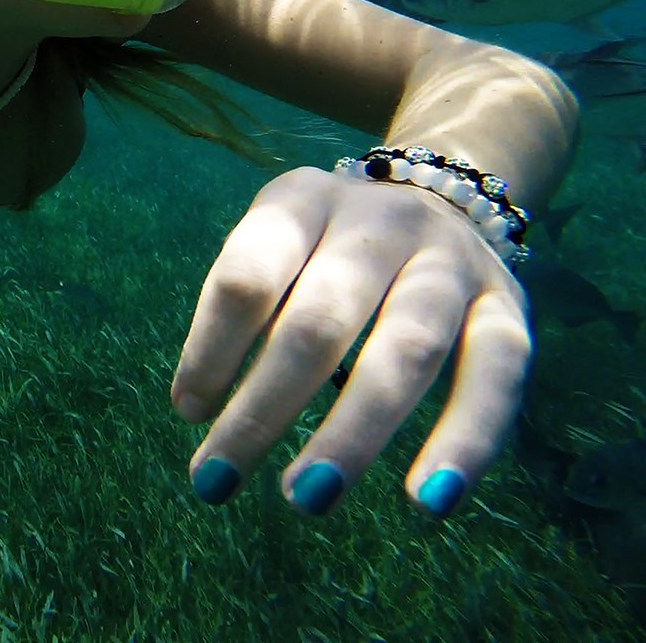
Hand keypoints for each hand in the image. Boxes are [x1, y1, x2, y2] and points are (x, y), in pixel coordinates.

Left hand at [172, 166, 528, 517]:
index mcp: (303, 201)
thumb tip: (202, 409)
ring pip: (408, 350)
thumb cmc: (327, 248)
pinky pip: (498, 376)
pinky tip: (429, 502)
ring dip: (353, 434)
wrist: (439, 195)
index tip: (189, 412)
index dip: (211, 349)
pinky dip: (467, 441)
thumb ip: (247, 309)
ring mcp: (450, 261)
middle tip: (216, 478)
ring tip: (307, 498)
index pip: (248, 275)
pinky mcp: (508, 305)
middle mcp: (381, 222)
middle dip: (263, 409)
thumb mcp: (278, 246)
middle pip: (320, 321)